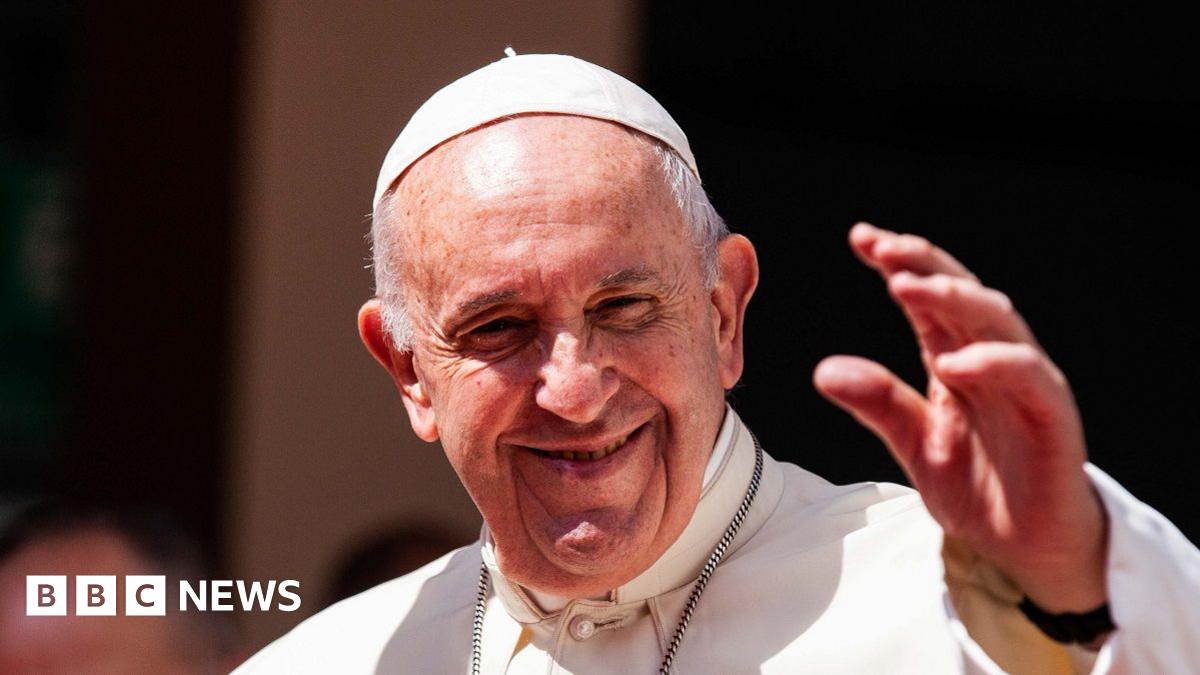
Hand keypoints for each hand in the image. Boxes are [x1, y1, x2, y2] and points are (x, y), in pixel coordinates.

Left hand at [813, 222, 1108, 613]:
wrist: (1028, 548)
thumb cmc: (979, 486)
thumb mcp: (913, 442)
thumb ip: (876, 403)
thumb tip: (824, 370)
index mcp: (957, 360)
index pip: (929, 299)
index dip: (901, 263)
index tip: (862, 238)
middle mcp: (992, 362)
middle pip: (963, 295)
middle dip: (923, 265)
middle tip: (882, 247)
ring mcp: (1026, 386)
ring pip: (997, 323)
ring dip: (953, 298)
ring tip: (907, 287)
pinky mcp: (1053, 418)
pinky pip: (1029, 378)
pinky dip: (993, 363)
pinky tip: (954, 362)